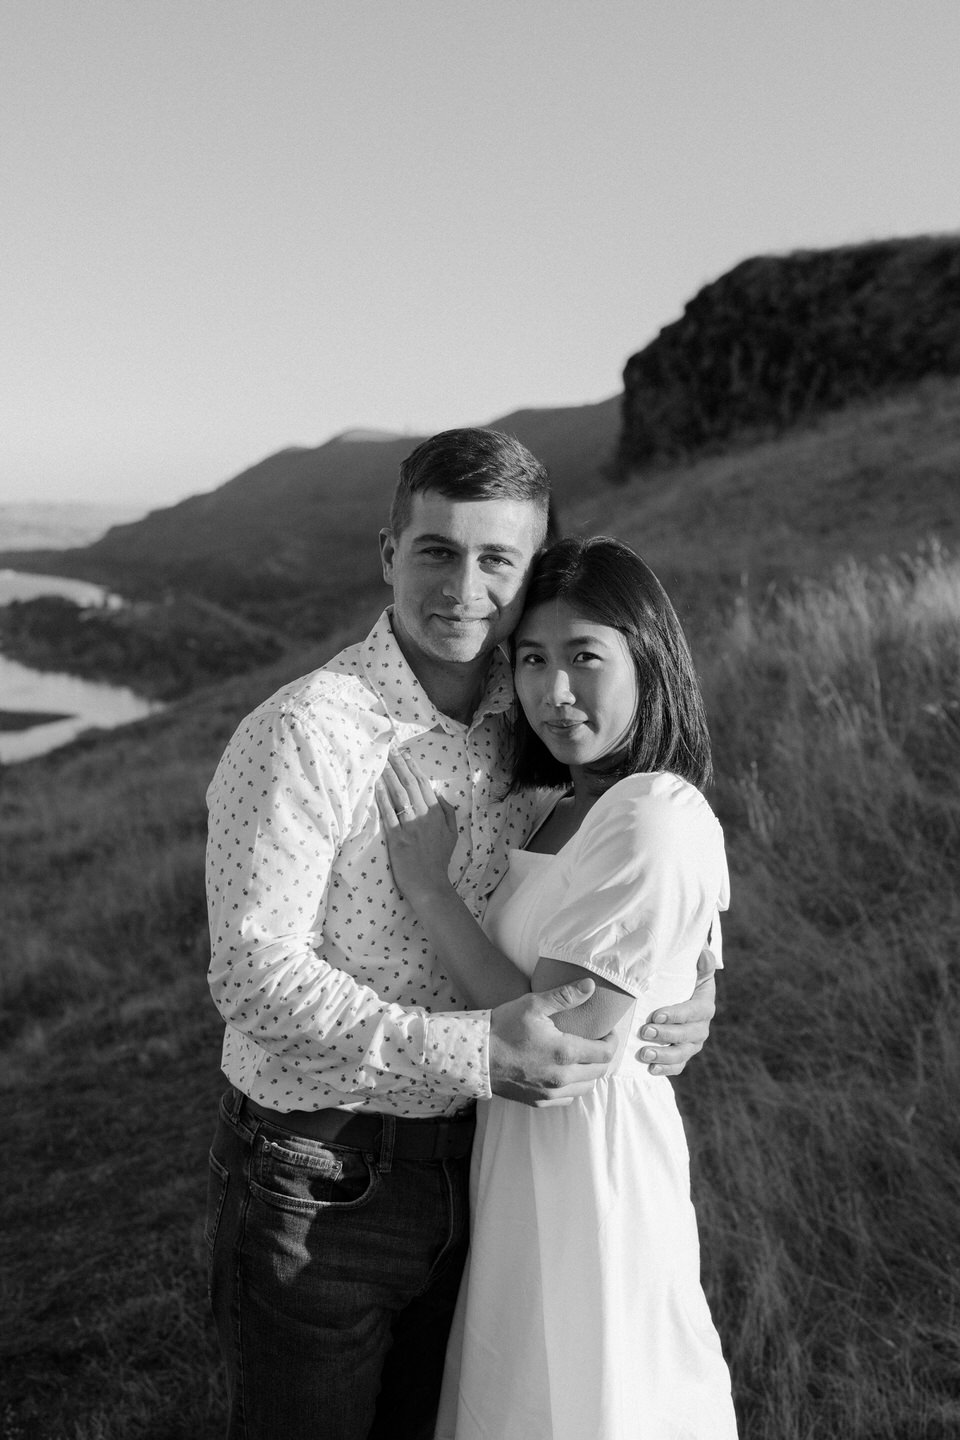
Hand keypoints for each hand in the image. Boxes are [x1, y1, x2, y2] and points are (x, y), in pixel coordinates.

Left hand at [376, 751, 458, 900]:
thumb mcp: (452, 834)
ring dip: (391, 776)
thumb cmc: (439, 861)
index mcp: (438, 813)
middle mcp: (425, 816)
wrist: (430, 885)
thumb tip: (439, 794)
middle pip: (410, 785)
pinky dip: (382, 797)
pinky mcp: (397, 838)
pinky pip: (389, 813)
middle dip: (400, 765)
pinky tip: (377, 785)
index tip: (406, 754)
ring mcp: (411, 826)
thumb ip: (447, 812)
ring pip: (400, 795)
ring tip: (383, 761)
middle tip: (391, 750)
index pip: (424, 785)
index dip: (414, 768)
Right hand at [489, 978, 617, 1106]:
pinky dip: (573, 1087)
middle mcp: (561, 1077)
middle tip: (597, 1041)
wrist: (475, 1055)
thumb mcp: (534, 1004)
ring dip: (590, 1073)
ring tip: (583, 1057)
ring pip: (585, 1088)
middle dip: (603, 1056)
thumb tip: (590, 986)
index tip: (608, 1032)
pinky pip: (567, 1098)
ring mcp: (550, 1092)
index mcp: (565, 1052)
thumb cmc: (503, 1027)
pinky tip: (565, 1073)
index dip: (612, 1041)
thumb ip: (565, 996)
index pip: (604, 1053)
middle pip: (599, 1072)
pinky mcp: (538, 1101)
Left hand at [635, 946, 716, 1075]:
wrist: (676, 996)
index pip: (694, 1011)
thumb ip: (700, 962)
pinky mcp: (682, 1055)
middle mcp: (701, 1026)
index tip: (656, 1015)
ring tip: (644, 1054)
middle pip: (687, 1035)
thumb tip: (703, 954)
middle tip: (644, 1032)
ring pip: (682, 1053)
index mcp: (704, 1005)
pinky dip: (665, 1070)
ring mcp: (692, 1043)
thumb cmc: (682, 979)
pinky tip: (650, 1070)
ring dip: (664, 1056)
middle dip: (666, 1035)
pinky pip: (677, 1066)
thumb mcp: (691, 969)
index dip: (677, 1015)